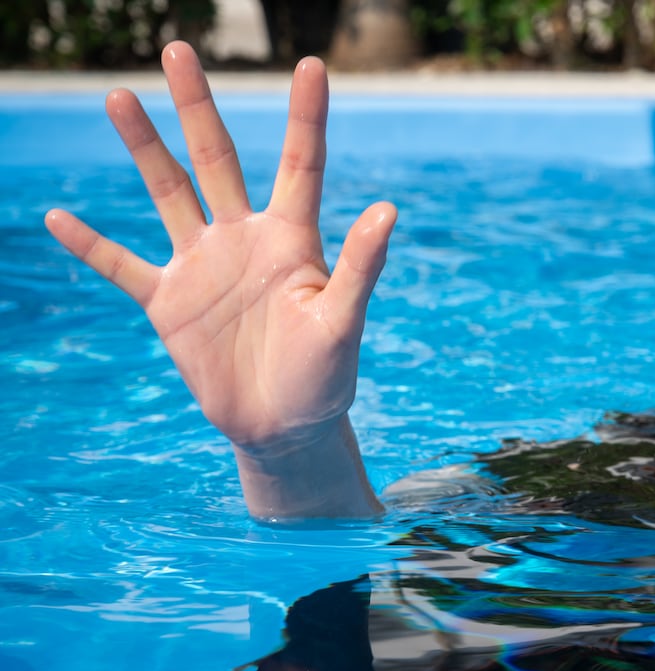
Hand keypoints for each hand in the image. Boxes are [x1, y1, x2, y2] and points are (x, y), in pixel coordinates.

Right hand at [45, 41, 392, 516]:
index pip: (301, 164)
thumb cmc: (326, 378)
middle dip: (198, 106)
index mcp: (293, 240)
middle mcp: (244, 240)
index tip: (314, 65)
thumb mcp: (343, 322)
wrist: (284, 428)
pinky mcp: (169, 303)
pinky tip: (58, 217)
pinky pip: (122, 265)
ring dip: (144, 149)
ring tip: (120, 97)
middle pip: (218, 158)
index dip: (307, 116)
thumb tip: (389, 209)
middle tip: (179, 49)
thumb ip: (360, 267)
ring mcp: (203, 267)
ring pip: (167, 194)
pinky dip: (89, 246)